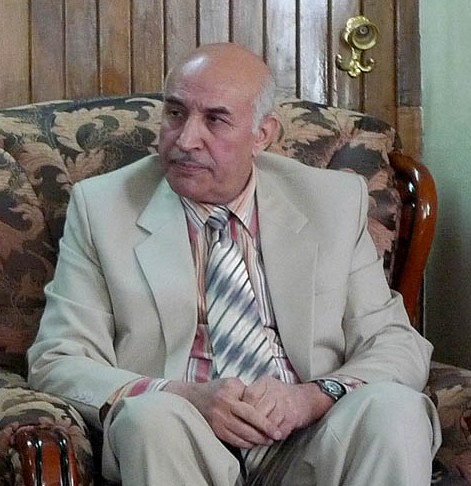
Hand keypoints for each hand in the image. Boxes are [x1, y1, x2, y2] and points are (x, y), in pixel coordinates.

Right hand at [164, 378, 281, 448]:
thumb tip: (264, 404)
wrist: (192, 398)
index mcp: (229, 394)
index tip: (276, 430)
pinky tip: (253, 442)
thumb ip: (247, 392)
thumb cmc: (216, 389)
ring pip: (241, 437)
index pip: (251, 412)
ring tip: (267, 441)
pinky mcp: (215, 431)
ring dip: (256, 441)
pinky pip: (233, 441)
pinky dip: (245, 444)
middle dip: (263, 435)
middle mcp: (222, 409)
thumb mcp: (232, 383)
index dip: (265, 423)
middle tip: (276, 438)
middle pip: (247, 427)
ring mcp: (218, 422)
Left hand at [241, 376, 333, 439]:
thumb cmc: (282, 395)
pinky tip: (270, 436)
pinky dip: (272, 436)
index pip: (249, 395)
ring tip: (257, 435)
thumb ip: (252, 394)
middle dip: (251, 422)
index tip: (240, 414)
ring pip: (266, 422)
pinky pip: (278, 430)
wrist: (306, 399)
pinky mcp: (292, 417)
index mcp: (266, 382)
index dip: (244, 407)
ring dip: (261, 432)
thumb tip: (235, 406)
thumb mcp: (266, 387)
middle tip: (245, 428)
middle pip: (257, 410)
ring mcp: (285, 404)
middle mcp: (276, 391)